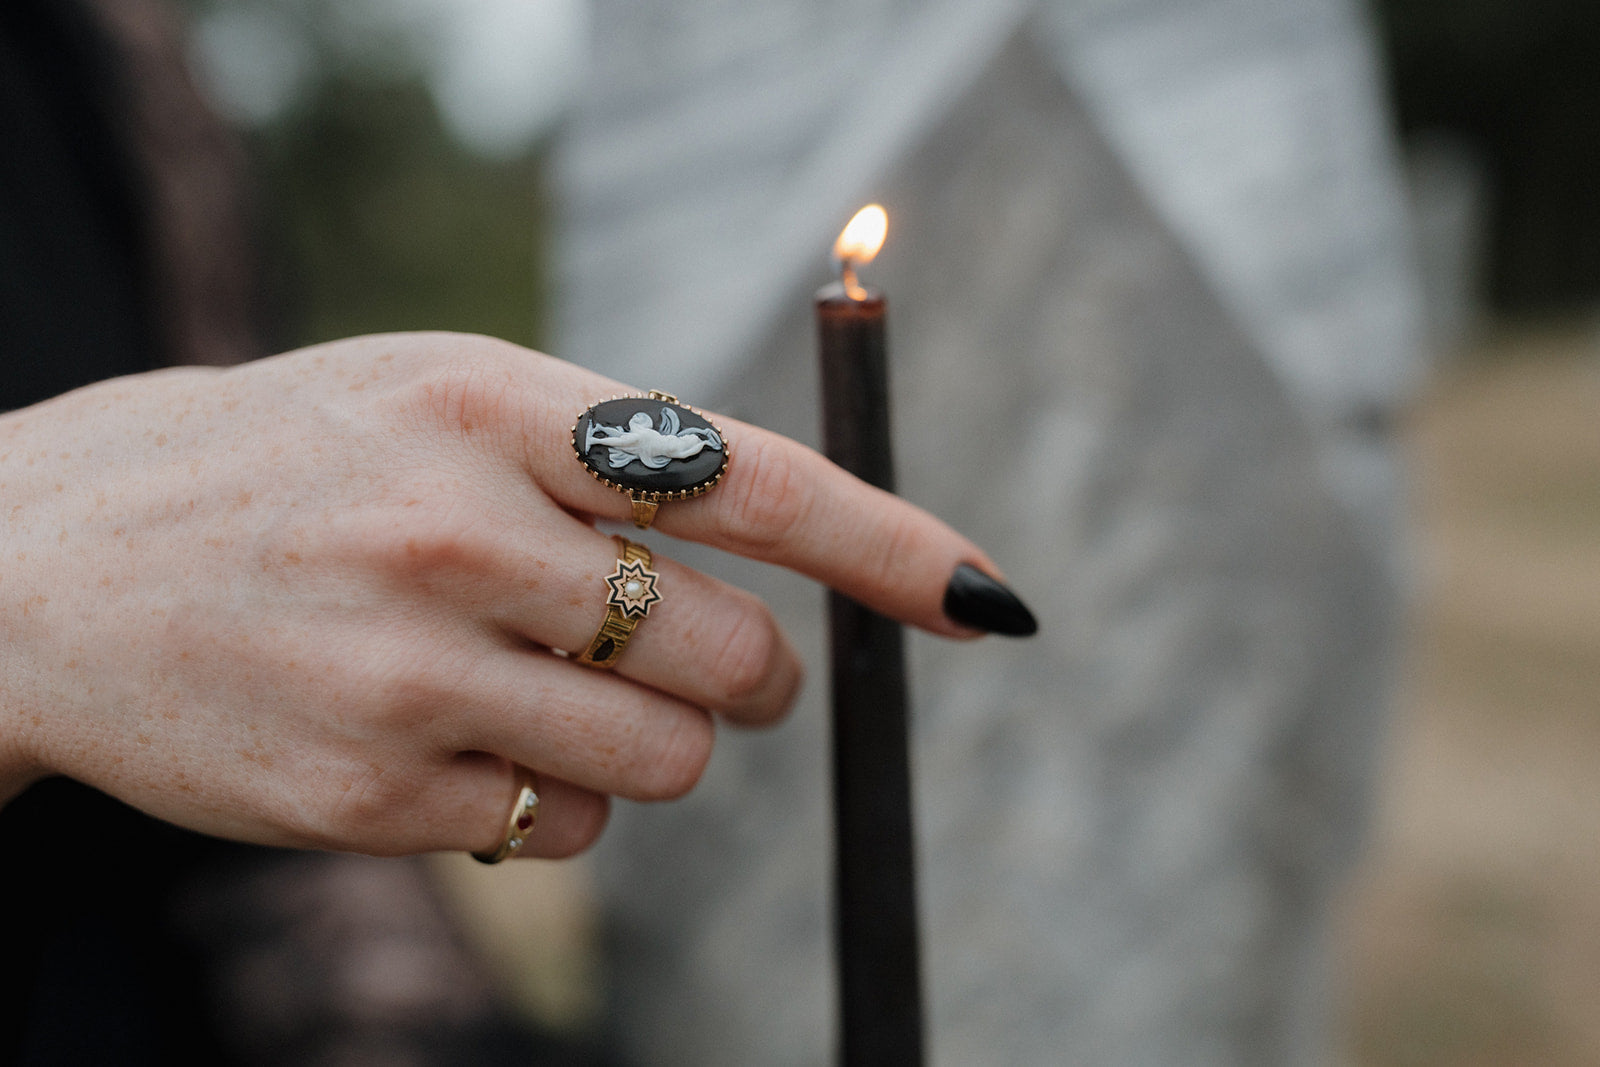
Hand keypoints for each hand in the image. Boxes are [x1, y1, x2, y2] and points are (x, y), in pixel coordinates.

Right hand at [0, 333, 1016, 857]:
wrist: (62, 556)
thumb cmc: (305, 462)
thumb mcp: (446, 395)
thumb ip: (615, 450)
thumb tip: (806, 543)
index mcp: (494, 405)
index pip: (745, 482)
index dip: (887, 544)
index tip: (984, 598)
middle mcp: (453, 532)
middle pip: (731, 656)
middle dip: (747, 676)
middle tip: (694, 658)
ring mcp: (403, 672)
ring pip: (665, 767)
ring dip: (652, 747)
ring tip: (540, 688)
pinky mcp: (363, 794)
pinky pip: (564, 835)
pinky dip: (554, 803)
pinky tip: (453, 740)